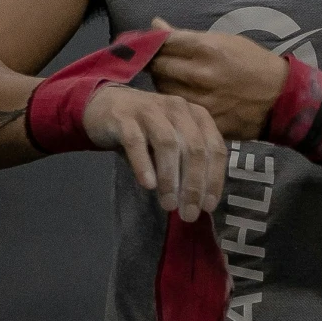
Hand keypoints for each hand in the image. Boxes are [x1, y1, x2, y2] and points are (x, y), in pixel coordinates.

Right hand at [81, 81, 226, 219]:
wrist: (106, 107)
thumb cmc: (147, 131)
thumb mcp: (172, 145)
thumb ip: (184, 167)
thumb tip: (193, 203)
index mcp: (197, 115)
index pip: (215, 148)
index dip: (215, 178)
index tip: (208, 207)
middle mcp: (178, 109)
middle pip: (194, 148)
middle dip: (194, 184)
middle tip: (188, 213)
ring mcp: (151, 110)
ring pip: (167, 143)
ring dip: (170, 178)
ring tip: (169, 205)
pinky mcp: (124, 117)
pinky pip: (135, 142)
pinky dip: (144, 165)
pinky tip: (148, 185)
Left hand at [146, 17, 290, 141]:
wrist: (281, 98)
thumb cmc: (252, 63)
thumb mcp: (224, 40)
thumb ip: (185, 36)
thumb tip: (155, 24)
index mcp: (207, 48)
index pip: (162, 42)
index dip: (151, 43)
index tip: (148, 46)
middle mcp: (201, 74)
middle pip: (157, 66)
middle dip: (154, 63)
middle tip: (159, 64)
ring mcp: (202, 100)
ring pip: (162, 90)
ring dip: (163, 83)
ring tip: (173, 81)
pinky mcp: (205, 120)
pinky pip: (178, 110)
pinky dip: (175, 104)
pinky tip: (182, 99)